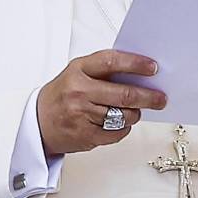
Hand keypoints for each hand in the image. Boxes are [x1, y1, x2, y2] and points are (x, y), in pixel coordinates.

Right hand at [37, 49, 166, 155]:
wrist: (38, 122)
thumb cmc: (62, 95)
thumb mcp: (77, 73)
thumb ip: (104, 71)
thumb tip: (139, 73)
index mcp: (79, 70)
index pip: (112, 62)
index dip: (135, 64)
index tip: (152, 68)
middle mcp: (79, 91)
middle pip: (123, 94)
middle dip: (148, 97)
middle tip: (160, 98)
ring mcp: (82, 114)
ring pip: (123, 115)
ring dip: (134, 114)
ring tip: (134, 111)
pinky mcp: (86, 135)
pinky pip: (117, 133)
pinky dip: (123, 128)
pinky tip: (119, 123)